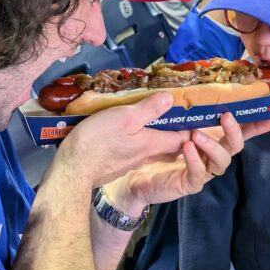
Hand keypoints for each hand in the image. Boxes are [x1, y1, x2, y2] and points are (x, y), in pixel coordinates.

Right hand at [58, 93, 189, 188]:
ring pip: (150, 145)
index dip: (192, 126)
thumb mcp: (125, 117)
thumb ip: (148, 110)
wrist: (73, 170)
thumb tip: (171, 99)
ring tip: (155, 116)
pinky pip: (134, 149)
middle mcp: (146, 155)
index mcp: (153, 143)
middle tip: (178, 112)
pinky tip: (130, 130)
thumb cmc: (98, 141)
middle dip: (176, 130)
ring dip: (156, 133)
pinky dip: (138, 138)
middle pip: (168, 143)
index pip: (182, 137)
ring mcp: (131, 161)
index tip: (197, 114)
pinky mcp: (116, 163)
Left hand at [106, 112, 269, 211]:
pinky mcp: (187, 184)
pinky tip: (187, 149)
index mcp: (207, 137)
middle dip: (236, 131)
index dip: (255, 124)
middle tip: (226, 117)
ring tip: (197, 135)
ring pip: (221, 162)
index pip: (236, 130)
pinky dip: (196, 161)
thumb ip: (174, 109)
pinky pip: (199, 175)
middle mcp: (208, 154)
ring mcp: (200, 170)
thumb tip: (178, 90)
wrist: (129, 178)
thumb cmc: (147, 148)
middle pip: (235, 146)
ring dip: (213, 146)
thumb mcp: (160, 123)